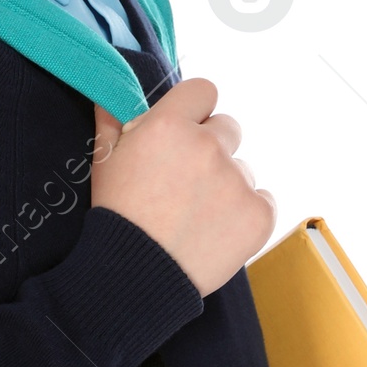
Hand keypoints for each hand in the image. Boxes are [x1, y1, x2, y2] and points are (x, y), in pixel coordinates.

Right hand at [90, 79, 276, 296]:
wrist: (136, 277)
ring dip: (226, 185)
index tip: (187, 131)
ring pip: (242, 169)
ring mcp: (237, 180)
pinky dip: (245, 214)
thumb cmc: (116, 218)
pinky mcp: (258, 213)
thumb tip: (111, 96)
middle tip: (188, 183)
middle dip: (212, 147)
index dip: (195, 110)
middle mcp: (207, 146)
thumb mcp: (104, 163)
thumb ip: (111, 122)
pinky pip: (262, 200)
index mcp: (169, 126)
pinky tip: (217, 232)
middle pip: (228, 127)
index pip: (204, 90)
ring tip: (197, 217)